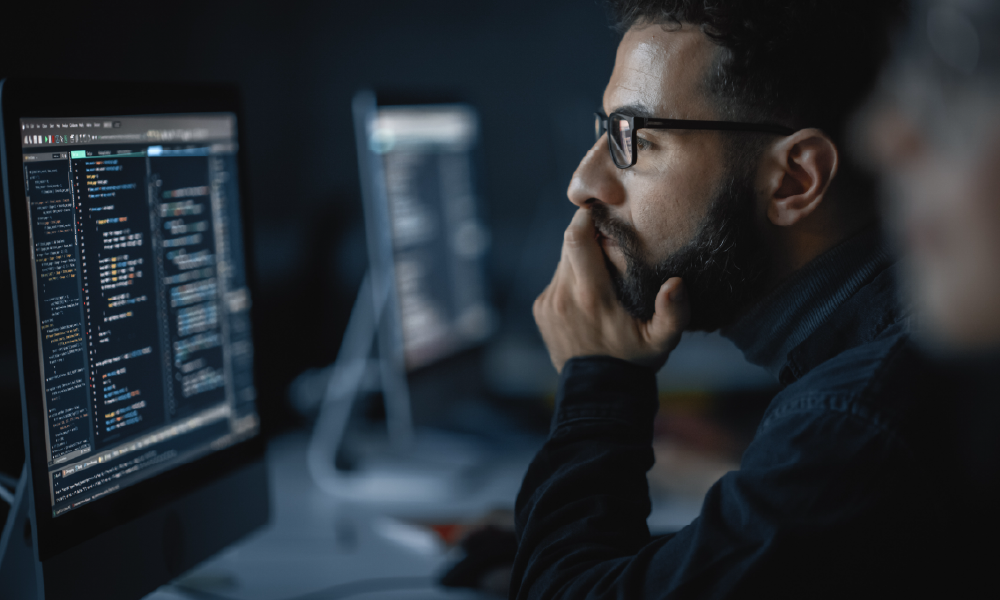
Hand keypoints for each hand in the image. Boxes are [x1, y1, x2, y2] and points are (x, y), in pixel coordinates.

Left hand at [533, 208, 689, 372]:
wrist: (598, 390)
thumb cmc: (634, 361)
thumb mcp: (662, 341)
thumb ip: (673, 313)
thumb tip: (676, 283)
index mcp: (591, 295)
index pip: (576, 237)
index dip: (586, 217)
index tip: (603, 210)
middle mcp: (563, 294)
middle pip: (569, 244)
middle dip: (587, 236)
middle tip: (610, 239)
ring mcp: (548, 302)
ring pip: (562, 261)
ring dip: (580, 259)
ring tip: (603, 271)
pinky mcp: (540, 309)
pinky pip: (556, 280)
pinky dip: (571, 279)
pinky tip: (589, 296)